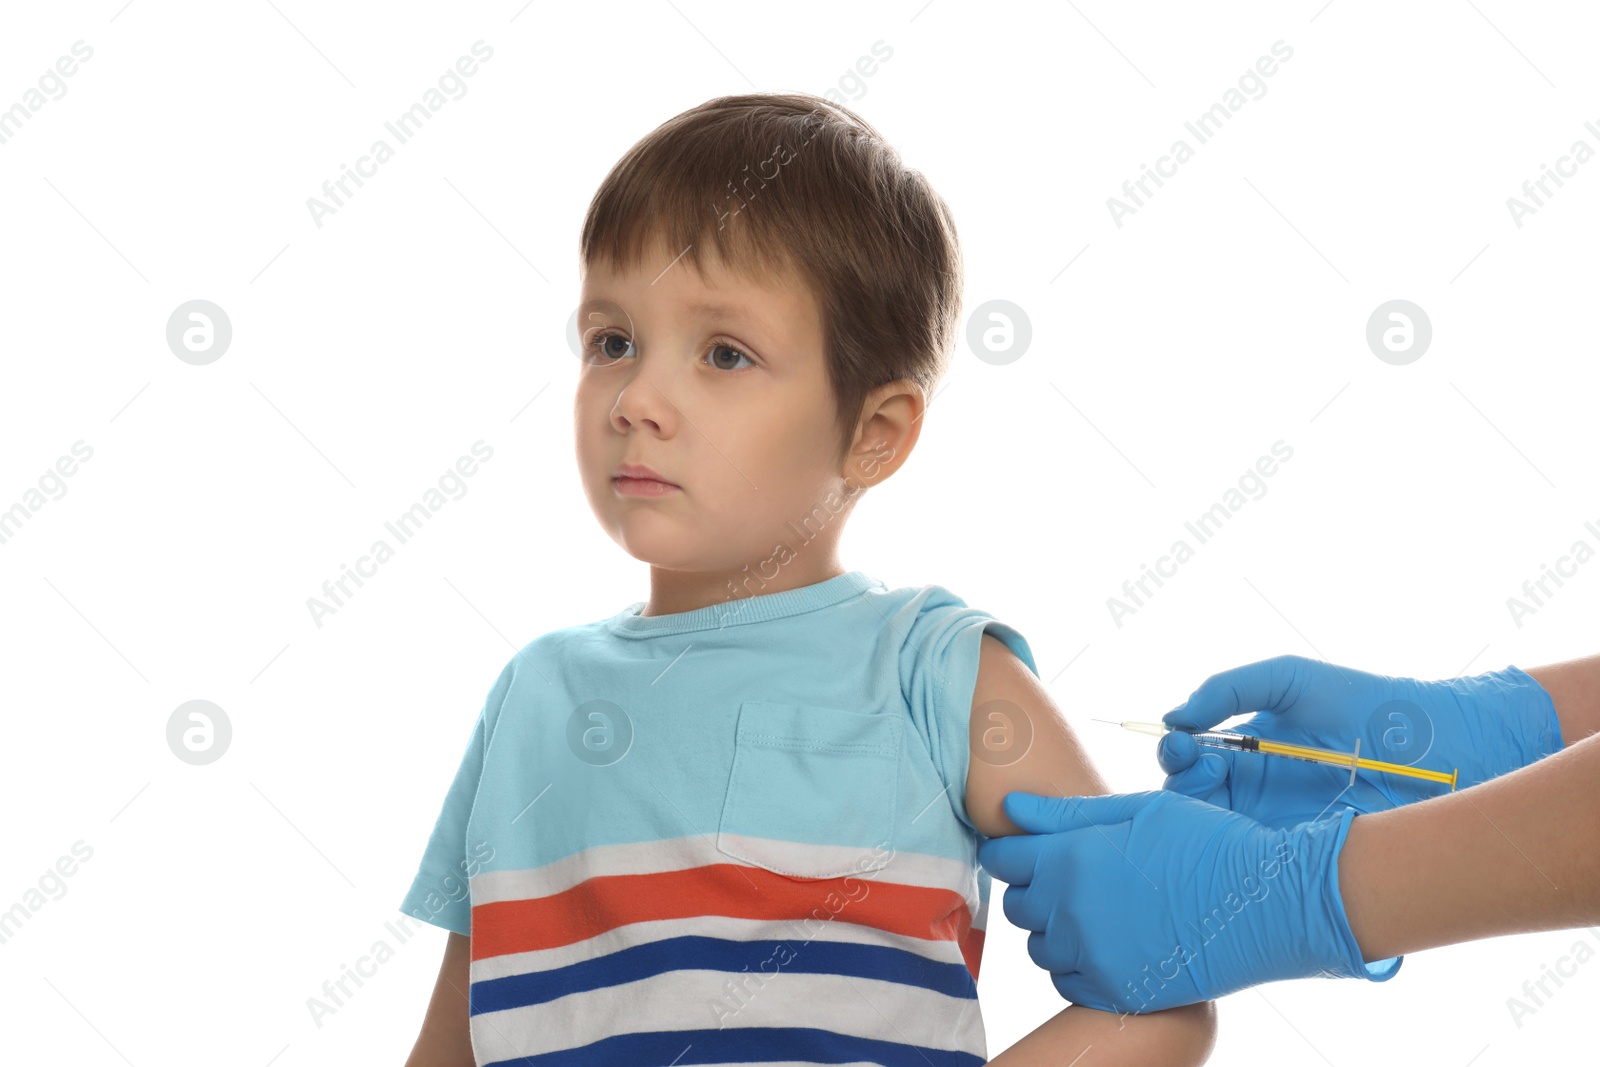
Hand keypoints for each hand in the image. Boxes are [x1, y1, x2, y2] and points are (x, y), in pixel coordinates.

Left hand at [978, 790, 1397, 1012]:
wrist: (1267, 902)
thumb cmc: (1207, 843)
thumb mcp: (1138, 810)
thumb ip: (1066, 814)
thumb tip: (1011, 810)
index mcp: (1071, 858)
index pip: (1003, 860)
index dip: (1014, 852)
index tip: (1033, 852)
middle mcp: (1071, 911)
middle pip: (1018, 905)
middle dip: (1036, 890)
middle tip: (1075, 880)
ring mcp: (1093, 957)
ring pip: (1040, 947)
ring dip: (1056, 931)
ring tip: (1100, 913)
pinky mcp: (1117, 993)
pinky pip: (1067, 984)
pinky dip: (1078, 968)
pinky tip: (1111, 946)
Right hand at [1157, 655, 1561, 826]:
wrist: (1428, 744)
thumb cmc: (1360, 703)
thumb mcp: (1286, 679)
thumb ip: (1228, 688)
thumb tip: (1173, 719)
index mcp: (1246, 750)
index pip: (1191, 756)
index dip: (1177, 750)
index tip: (1184, 743)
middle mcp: (1253, 791)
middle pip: (1191, 797)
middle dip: (1181, 781)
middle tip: (1199, 768)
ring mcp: (1274, 825)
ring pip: (1214, 832)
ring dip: (1200, 816)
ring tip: (1215, 797)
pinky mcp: (1298, 855)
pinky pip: (1252, 860)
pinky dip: (1233, 850)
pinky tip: (1236, 830)